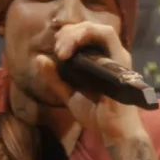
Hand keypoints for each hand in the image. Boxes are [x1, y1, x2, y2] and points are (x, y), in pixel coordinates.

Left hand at [32, 21, 145, 144]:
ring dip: (75, 33)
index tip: (55, 51)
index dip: (66, 36)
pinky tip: (70, 50)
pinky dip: (86, 35)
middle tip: (57, 50)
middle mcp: (109, 54)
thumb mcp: (68, 93)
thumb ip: (54, 77)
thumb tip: (39, 58)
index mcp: (98, 59)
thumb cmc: (94, 113)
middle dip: (68, 34)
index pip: (83, 35)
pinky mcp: (120, 58)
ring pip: (97, 28)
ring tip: (62, 50)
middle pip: (88, 29)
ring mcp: (117, 55)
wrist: (110, 130)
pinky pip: (106, 35)